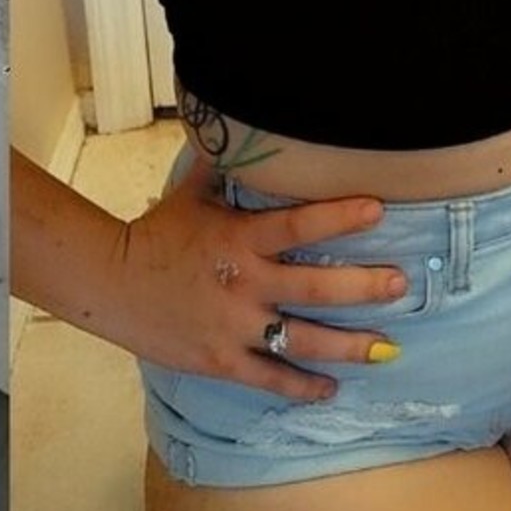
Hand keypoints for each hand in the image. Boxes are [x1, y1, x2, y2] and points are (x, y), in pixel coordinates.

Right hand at [110, 160, 407, 401]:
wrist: (110, 283)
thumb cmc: (157, 233)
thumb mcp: (194, 192)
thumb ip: (227, 164)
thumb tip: (247, 123)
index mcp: (240, 238)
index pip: (298, 225)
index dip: (340, 217)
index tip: (378, 209)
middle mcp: (245, 284)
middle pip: (315, 289)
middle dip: (364, 287)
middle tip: (400, 284)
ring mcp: (234, 326)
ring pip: (302, 340)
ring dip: (348, 345)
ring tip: (385, 349)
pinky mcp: (221, 360)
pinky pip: (270, 377)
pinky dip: (302, 385)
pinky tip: (331, 387)